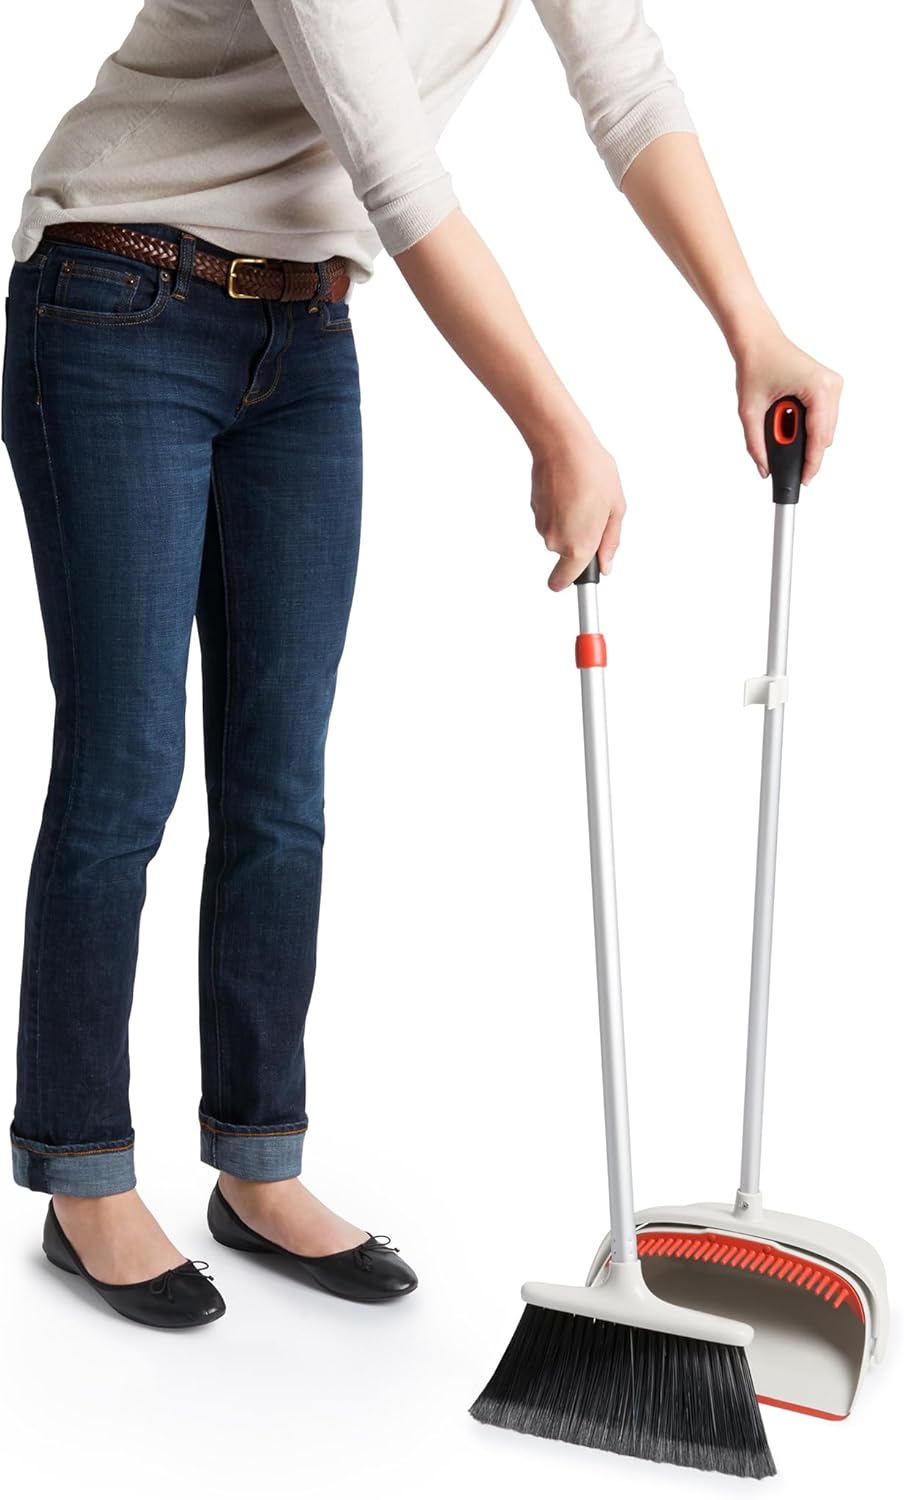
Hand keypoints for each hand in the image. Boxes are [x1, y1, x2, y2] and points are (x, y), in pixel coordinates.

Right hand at [530, 419, 625, 590]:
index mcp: (579, 546)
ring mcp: (542, 526)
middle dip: (580, 540)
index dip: (571, 584)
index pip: (565, 581)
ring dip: (570, 521)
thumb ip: (610, 543)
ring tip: (581, 495)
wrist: (561, 444)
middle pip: (567, 555)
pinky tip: (567, 490)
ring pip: (558, 535)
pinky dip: (558, 509)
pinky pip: (550, 519)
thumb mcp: (616, 508)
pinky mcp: (534, 510)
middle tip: (594, 513)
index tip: (576, 586)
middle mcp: (556, 542)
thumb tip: (606, 565)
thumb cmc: (592, 472)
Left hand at [734, 324, 842, 485]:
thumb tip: (764, 469)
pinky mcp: (829, 386)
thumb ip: (755, 443)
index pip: (818, 438)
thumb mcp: (749, 410)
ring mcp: (833, 385)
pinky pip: (824, 418)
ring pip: (826, 430)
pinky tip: (789, 421)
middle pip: (825, 437)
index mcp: (818, 388)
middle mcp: (831, 385)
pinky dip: (808, 427)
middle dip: (805, 450)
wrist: (759, 341)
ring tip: (780, 427)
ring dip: (805, 438)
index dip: (811, 463)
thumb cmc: (755, 365)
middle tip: (780, 453)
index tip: (803, 481)